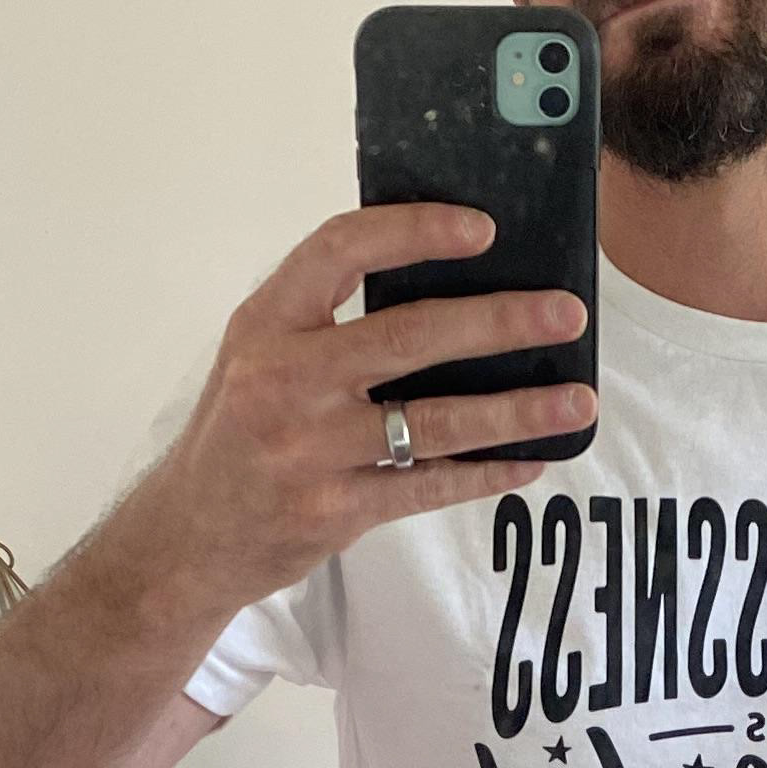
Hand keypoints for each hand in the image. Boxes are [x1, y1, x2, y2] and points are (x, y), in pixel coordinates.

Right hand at [137, 204, 593, 617]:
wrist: (188, 538)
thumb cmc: (239, 433)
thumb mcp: (258, 356)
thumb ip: (326, 319)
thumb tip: (447, 280)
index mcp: (265, 324)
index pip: (340, 250)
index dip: (414, 231)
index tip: (483, 229)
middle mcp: (283, 380)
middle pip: (410, 336)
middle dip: (500, 321)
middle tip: (566, 312)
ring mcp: (309, 450)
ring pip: (435, 421)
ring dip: (516, 409)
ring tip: (577, 399)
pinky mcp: (334, 510)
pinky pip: (430, 487)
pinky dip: (488, 473)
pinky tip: (532, 459)